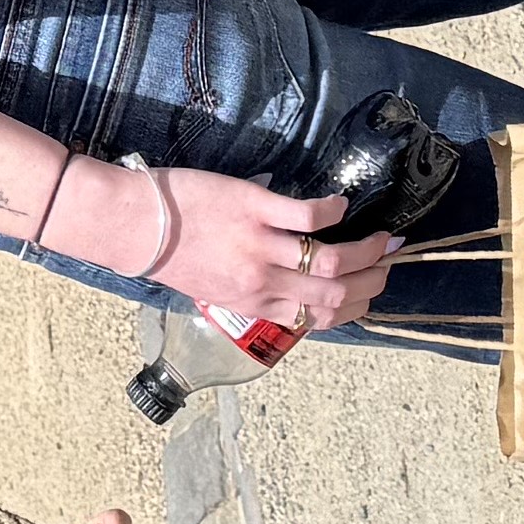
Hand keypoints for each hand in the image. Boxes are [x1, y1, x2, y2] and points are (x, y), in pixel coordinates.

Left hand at [53, 161, 394, 333]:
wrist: (135, 226)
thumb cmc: (171, 255)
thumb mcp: (215, 286)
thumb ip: (252, 286)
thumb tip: (283, 271)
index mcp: (255, 305)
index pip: (319, 318)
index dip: (354, 308)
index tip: (371, 292)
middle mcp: (263, 282)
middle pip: (335, 293)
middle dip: (371, 280)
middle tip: (388, 262)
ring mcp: (259, 246)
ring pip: (330, 259)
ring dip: (365, 249)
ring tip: (381, 236)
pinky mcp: (254, 209)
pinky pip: (308, 216)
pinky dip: (333, 211)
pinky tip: (341, 204)